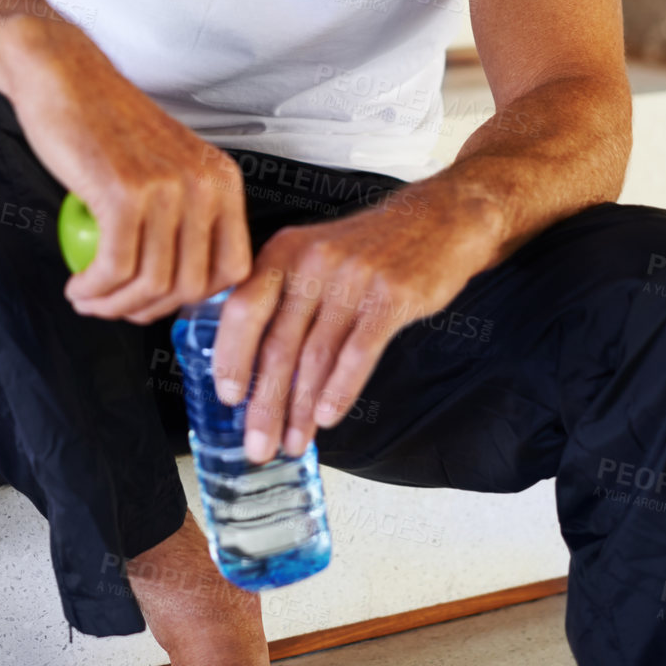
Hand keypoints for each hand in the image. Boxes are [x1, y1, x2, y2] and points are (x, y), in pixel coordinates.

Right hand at [5, 19, 251, 322]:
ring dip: (114, 305)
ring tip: (88, 297)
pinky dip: (94, 289)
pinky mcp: (124, 193)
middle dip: (148, 311)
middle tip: (113, 305)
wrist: (66, 76)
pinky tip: (79, 285)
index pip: (232, 269)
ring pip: (152, 284)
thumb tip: (181, 285)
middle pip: (190, 286)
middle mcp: (203, 184)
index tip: (157, 300)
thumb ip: (184, 215)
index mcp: (221, 179)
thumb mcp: (168, 166)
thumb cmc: (106, 122)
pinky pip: (115, 268)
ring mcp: (166, 188)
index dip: (192, 298)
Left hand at [209, 183, 501, 462]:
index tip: (227, 398)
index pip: (243, 307)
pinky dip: (340, 390)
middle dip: (265, 402)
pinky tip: (327, 417)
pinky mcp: (392, 296)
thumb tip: (252, 365)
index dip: (231, 356)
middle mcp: (314, 261)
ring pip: (317, 356)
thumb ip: (283, 297)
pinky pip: (358, 352)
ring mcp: (353, 278)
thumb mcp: (315, 253)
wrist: (438, 220)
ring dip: (301, 408)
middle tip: (258, 444)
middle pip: (279, 342)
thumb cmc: (369, 247)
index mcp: (285, 250)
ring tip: (294, 441)